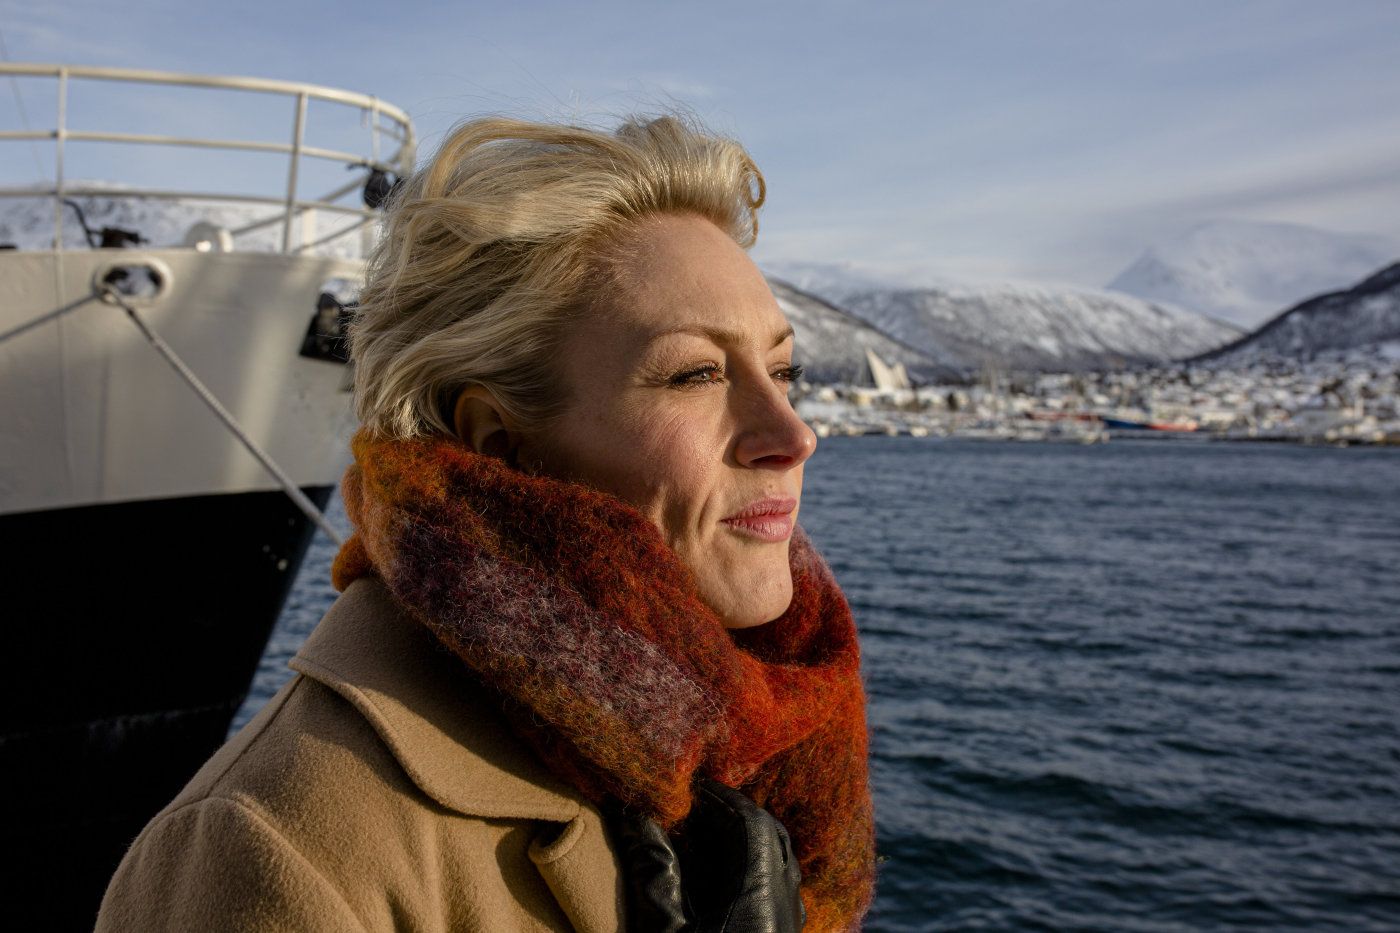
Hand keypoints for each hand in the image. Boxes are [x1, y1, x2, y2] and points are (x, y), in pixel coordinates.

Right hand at [610, 778, 805, 932]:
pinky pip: (774, 890)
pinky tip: (712, 881)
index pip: (751, 823)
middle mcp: (785, 904)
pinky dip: (746, 872)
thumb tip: (633, 814)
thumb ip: (653, 868)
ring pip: (775, 865)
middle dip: (730, 818)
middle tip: (689, 811)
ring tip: (695, 842)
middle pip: (769, 839)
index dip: (719, 798)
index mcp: (761, 893)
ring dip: (740, 845)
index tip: (686, 789)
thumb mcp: (665, 928)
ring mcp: (788, 925)